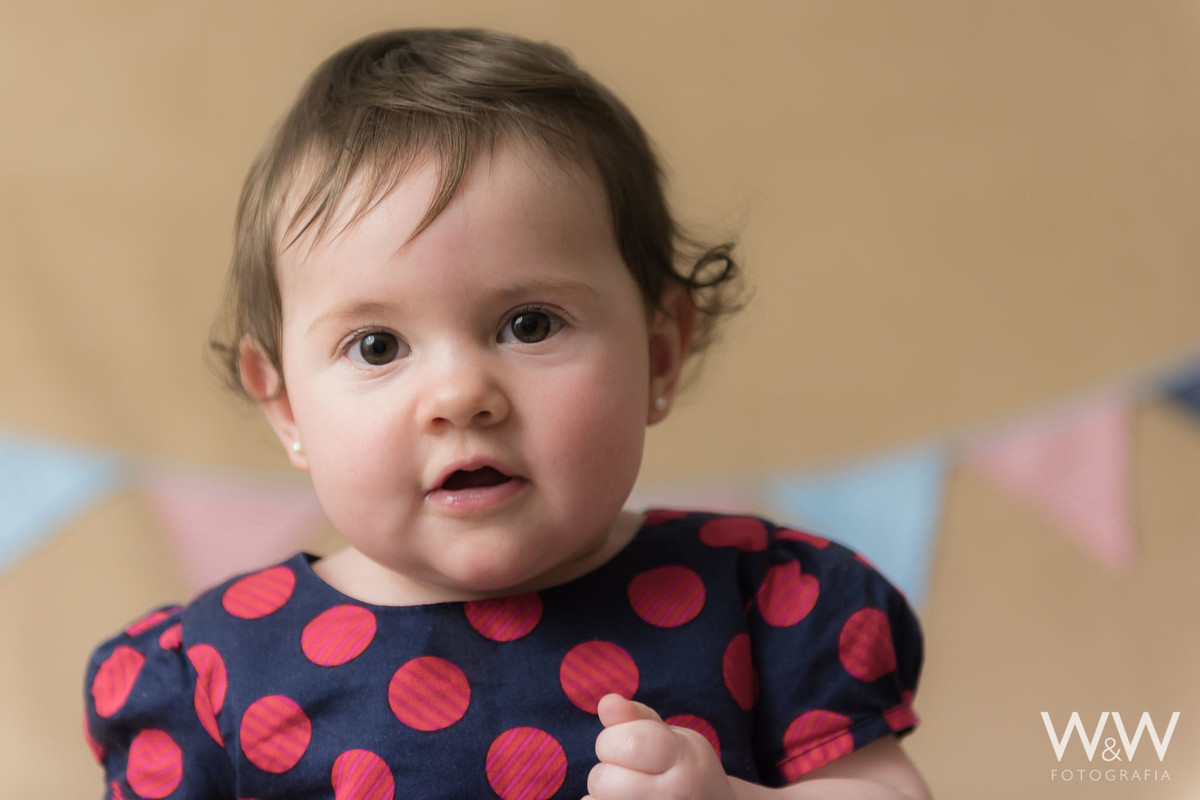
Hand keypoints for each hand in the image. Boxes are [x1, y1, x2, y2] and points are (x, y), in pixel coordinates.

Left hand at [585, 694, 735, 799]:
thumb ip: (638, 718)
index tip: (624, 742)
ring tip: (630, 791)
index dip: (613, 739)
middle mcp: (673, 794)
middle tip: (628, 771)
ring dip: (603, 794)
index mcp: (683, 759)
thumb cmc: (688, 769)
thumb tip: (606, 702)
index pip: (628, 744)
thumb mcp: (675, 738)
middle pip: (603, 779)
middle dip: (606, 769)